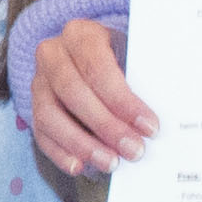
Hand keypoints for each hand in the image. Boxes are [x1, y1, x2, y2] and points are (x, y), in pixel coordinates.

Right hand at [27, 18, 155, 180]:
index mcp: (81, 34)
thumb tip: (167, 109)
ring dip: (82, 144)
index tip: (150, 127)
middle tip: (134, 151)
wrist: (94, 58)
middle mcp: (53, 54)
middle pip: (73, 92)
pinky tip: (81, 167)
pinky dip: (61, 153)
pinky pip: (41, 134)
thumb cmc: (121, 60)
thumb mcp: (133, 57)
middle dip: (106, 126)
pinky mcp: (34, 107)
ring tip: (111, 163)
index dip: (123, 101)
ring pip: (50, 115)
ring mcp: (39, 82)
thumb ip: (146, 77)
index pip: (98, 67)